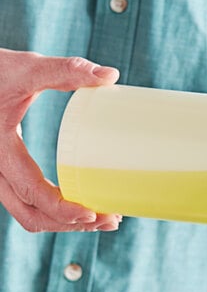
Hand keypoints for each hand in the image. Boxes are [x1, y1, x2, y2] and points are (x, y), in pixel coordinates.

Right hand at [0, 48, 121, 231]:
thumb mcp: (26, 69)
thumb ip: (65, 70)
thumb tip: (110, 74)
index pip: (30, 191)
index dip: (62, 208)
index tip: (93, 213)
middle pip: (31, 214)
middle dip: (71, 223)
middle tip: (111, 219)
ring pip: (28, 213)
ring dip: (65, 222)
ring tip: (106, 218)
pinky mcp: (8, 171)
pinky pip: (29, 202)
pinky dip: (55, 211)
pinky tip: (83, 207)